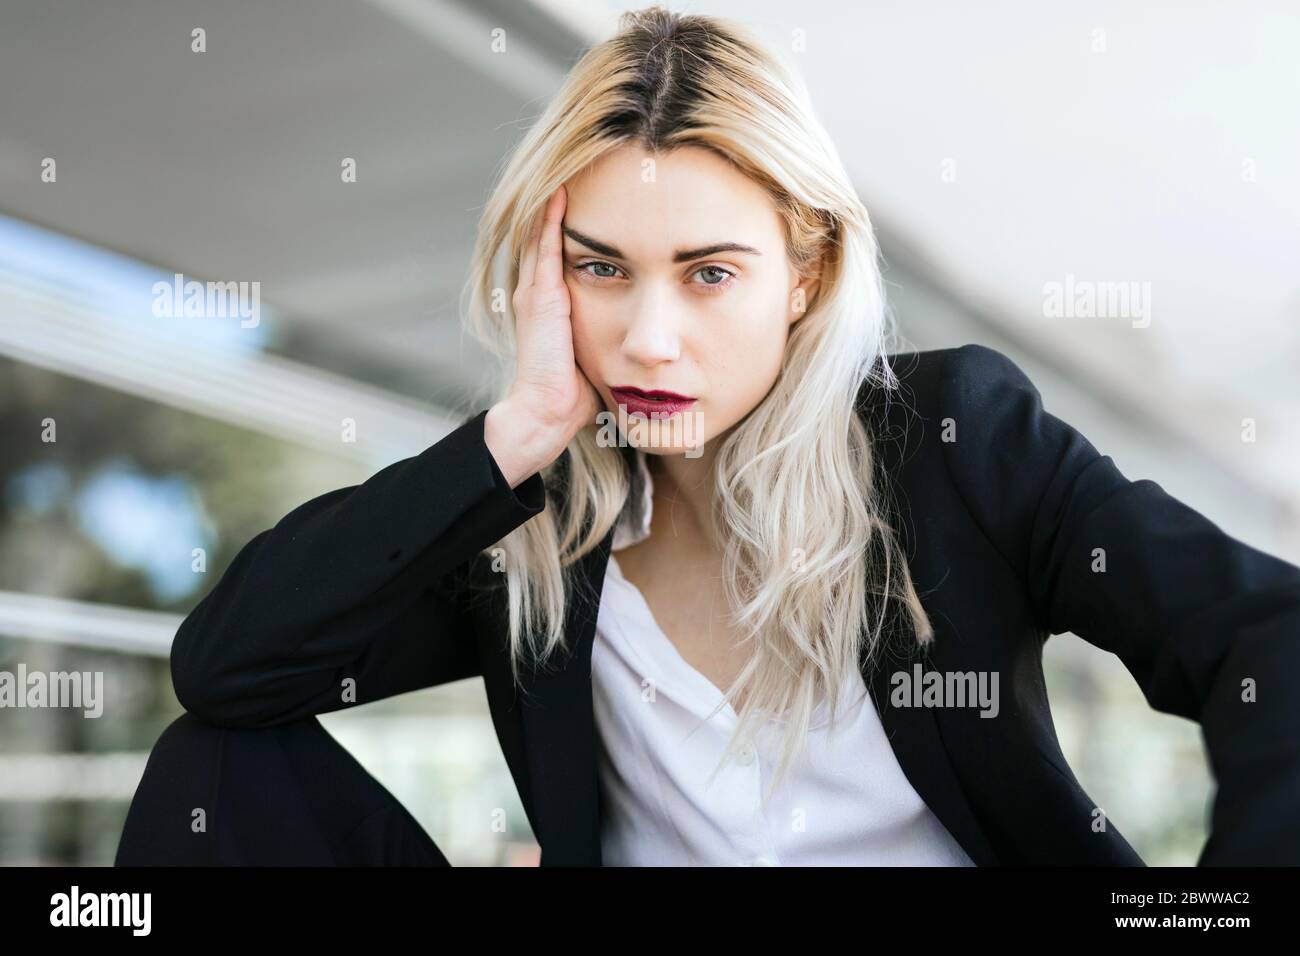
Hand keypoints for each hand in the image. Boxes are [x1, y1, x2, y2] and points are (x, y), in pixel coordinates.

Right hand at [485, 185, 601, 487]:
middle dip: (565, 201)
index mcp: (553, 301)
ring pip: (544, 231)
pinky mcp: (541, 297)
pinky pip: (545, 247)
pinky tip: (563, 191)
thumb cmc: (578, 392)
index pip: (564, 250)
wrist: (548, 412)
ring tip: (574, 164)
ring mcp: (536, 290)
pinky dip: (552, 218)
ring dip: (556, 200)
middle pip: (551, 232)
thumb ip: (613, 330)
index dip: (579, 221)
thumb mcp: (600, 350)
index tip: (603, 191)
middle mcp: (539, 290)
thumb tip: (649, 331)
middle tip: (586, 163)